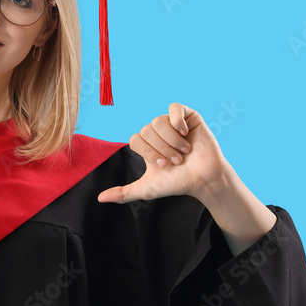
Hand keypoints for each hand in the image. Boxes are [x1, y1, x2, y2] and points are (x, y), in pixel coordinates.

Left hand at [97, 103, 229, 204]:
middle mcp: (157, 133)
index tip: (162, 165)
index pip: (135, 139)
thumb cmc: (178, 183)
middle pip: (146, 130)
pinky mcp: (188, 116)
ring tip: (184, 152)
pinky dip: (177, 121)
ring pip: (158, 121)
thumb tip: (100, 198)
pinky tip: (185, 133)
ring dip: (171, 140)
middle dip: (161, 149)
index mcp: (146, 145)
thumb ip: (124, 193)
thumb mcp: (147, 189)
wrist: (204, 179)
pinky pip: (174, 107)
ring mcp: (172, 123)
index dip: (147, 152)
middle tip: (176, 161)